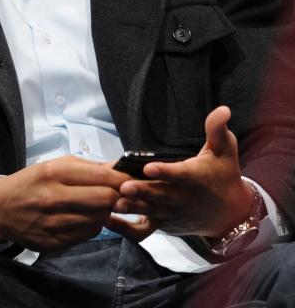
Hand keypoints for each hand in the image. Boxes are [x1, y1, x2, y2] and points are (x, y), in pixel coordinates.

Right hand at [0, 155, 129, 250]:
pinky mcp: (55, 242)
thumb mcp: (52, 165)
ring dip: (103, 213)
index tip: (131, 181)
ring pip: (100, 219)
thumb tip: (120, 167)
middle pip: (106, 199)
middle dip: (117, 197)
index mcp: (54, 172)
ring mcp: (54, 222)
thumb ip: (87, 167)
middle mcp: (53, 197)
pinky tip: (80, 218)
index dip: (124, 180)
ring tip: (93, 206)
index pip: (104, 177)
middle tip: (117, 195)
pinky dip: (91, 226)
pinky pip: (88, 234)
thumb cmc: (29, 183)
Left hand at [110, 106, 252, 238]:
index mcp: (196, 178)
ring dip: (133, 207)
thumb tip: (223, 109)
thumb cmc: (223, 175)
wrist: (231, 214)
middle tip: (125, 187)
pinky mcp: (163, 224)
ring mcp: (171, 213)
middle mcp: (183, 198)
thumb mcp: (225, 151)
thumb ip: (217, 130)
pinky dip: (127, 227)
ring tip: (115, 203)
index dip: (166, 172)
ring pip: (151, 211)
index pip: (181, 175)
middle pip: (161, 195)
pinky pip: (144, 229)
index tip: (149, 167)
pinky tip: (108, 220)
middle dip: (143, 192)